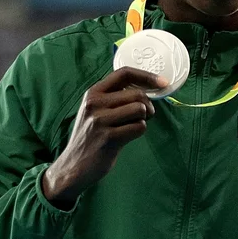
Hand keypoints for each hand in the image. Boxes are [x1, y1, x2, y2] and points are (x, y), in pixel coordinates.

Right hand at [40, 67, 165, 209]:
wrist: (74, 165)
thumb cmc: (92, 136)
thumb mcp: (96, 110)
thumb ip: (115, 98)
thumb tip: (149, 89)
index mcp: (93, 93)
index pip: (124, 73)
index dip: (147, 76)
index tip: (163, 83)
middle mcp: (94, 103)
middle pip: (138, 94)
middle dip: (148, 106)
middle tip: (144, 116)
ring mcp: (100, 120)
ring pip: (140, 109)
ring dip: (143, 119)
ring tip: (132, 126)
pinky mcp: (108, 138)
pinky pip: (139, 127)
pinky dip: (139, 132)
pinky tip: (126, 137)